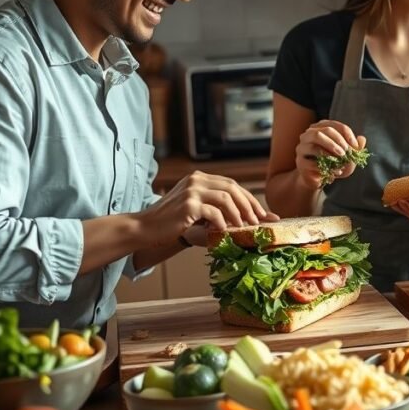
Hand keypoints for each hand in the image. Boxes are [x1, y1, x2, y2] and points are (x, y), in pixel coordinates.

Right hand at [138, 172, 277, 246]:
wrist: (145, 227)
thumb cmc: (171, 223)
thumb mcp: (196, 210)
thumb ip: (216, 209)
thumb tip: (246, 219)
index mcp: (199, 178)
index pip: (232, 185)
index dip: (250, 198)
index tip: (263, 213)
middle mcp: (196, 180)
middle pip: (232, 188)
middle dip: (250, 205)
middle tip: (259, 221)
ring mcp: (191, 190)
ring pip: (226, 198)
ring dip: (239, 214)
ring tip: (244, 227)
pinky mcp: (188, 205)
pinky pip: (213, 212)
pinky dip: (222, 222)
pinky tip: (223, 231)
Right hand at [294, 119, 366, 189]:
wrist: (319, 178)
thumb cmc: (333, 162)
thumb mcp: (347, 154)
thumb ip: (355, 146)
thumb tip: (362, 139)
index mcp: (320, 128)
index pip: (333, 125)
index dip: (346, 134)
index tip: (356, 146)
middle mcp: (308, 134)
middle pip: (322, 132)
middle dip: (337, 141)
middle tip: (346, 152)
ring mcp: (302, 148)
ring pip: (314, 145)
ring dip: (330, 153)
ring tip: (340, 161)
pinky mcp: (300, 162)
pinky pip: (311, 163)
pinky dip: (325, 167)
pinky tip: (335, 171)